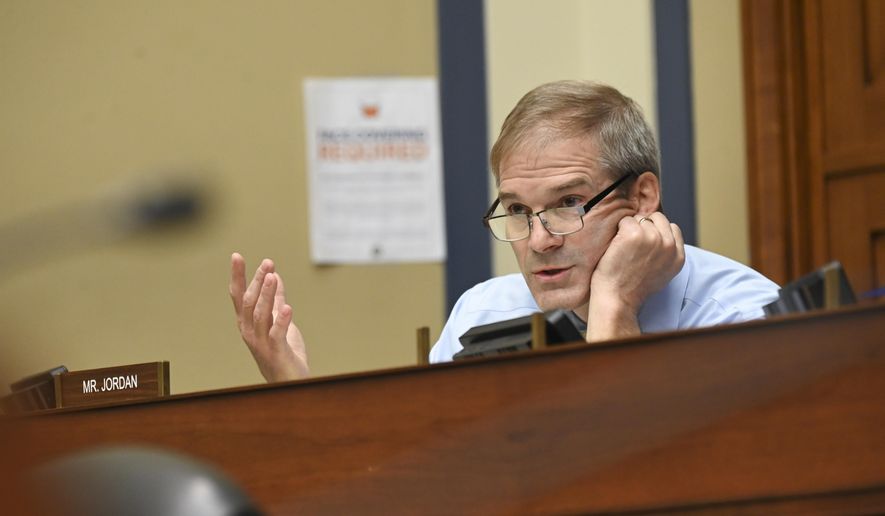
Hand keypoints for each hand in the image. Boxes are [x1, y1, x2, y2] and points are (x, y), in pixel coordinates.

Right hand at [229, 253, 309, 381]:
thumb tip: (274, 276)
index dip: (238, 276)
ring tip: (272, 277)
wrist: (290, 382)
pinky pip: (277, 334)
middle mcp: (249, 331)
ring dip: (267, 295)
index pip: (239, 295)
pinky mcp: (276, 352)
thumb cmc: (284, 352)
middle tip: (267, 263)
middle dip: (257, 281)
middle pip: (249, 302)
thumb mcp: (280, 321)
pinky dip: (281, 320)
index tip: (236, 256)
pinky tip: (287, 307)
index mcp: (248, 323)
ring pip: (260, 315)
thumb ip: (276, 300)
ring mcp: (261, 343)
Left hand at [586, 212, 684, 340]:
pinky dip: (617, 229)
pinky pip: (625, 220)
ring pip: (640, 218)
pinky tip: (616, 246)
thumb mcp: (662, 272)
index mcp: (678, 255)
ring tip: (624, 249)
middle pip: (656, 218)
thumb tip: (660, 234)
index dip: (656, 231)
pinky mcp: (633, 234)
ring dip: (629, 228)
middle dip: (644, 226)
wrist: (617, 299)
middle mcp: (668, 245)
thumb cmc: (633, 288)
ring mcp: (652, 238)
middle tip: (631, 246)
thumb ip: (666, 253)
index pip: (672, 227)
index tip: (644, 244)